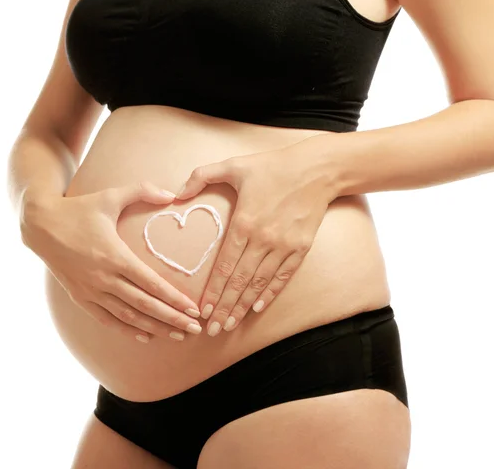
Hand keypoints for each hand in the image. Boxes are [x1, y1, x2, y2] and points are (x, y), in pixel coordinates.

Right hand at [21, 181, 202, 342]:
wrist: (39, 225)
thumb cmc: (78, 209)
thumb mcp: (110, 196)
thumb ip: (142, 191)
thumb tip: (173, 194)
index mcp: (115, 255)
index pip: (151, 283)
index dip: (174, 298)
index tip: (194, 309)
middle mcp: (104, 278)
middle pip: (145, 305)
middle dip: (172, 318)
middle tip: (194, 328)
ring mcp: (91, 290)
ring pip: (128, 316)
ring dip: (154, 327)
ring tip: (177, 335)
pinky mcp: (80, 297)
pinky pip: (106, 319)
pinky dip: (126, 330)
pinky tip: (145, 336)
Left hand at [176, 135, 337, 335]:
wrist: (316, 169)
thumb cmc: (273, 166)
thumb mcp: (233, 164)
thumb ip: (201, 176)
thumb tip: (176, 193)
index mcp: (244, 222)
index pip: (225, 266)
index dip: (213, 291)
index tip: (202, 309)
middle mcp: (263, 239)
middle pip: (239, 281)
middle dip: (224, 307)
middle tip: (211, 329)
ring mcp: (283, 246)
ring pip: (259, 284)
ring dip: (243, 306)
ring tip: (230, 324)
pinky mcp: (300, 248)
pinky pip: (282, 276)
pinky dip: (269, 294)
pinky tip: (257, 308)